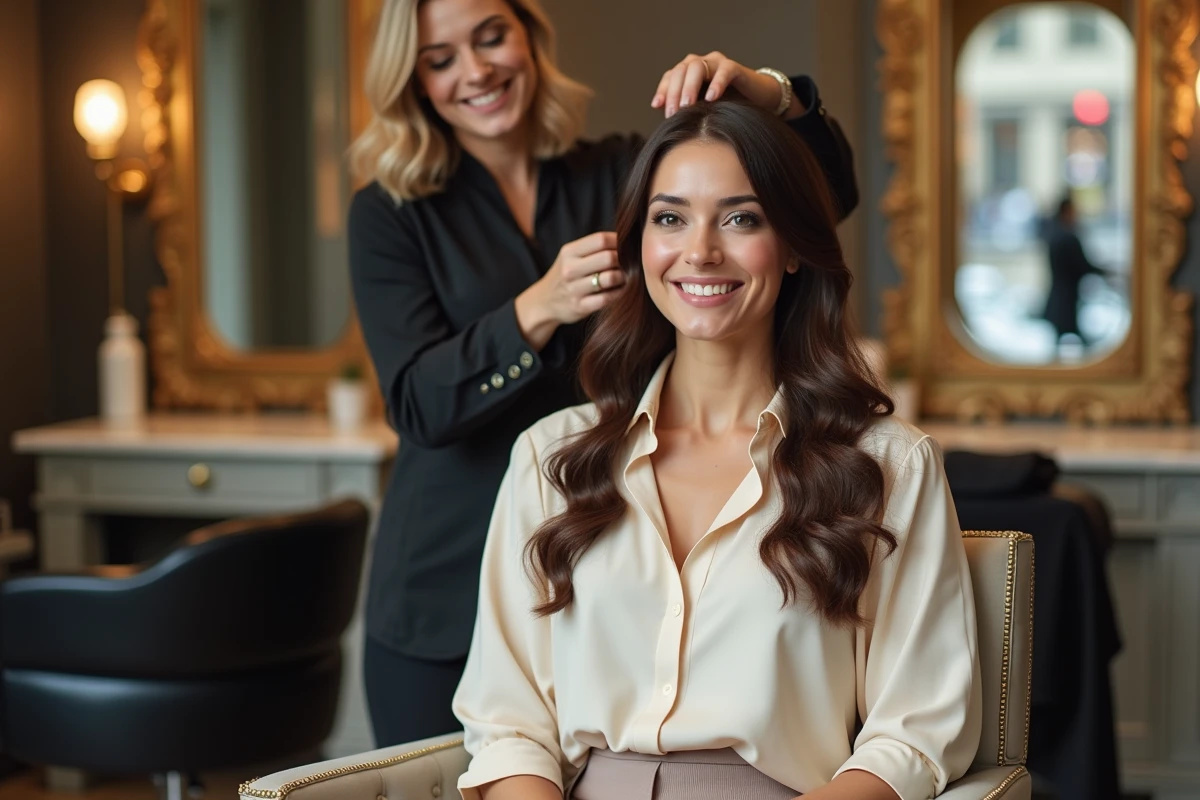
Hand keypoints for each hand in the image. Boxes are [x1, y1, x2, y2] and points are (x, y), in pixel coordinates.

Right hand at [515, 232, 623, 349]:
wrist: (544, 302)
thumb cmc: (566, 275)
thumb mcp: (571, 256)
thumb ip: (594, 247)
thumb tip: (627, 239)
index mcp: (569, 252)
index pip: (601, 239)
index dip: (619, 242)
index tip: (626, 247)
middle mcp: (570, 269)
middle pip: (608, 257)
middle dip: (624, 260)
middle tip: (629, 264)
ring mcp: (574, 289)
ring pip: (610, 278)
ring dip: (623, 277)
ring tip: (626, 277)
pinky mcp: (580, 306)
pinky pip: (608, 298)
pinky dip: (619, 293)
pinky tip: (621, 290)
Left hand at [650, 51, 798, 117]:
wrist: (757, 100)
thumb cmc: (726, 105)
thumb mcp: (702, 109)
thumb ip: (685, 109)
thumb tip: (665, 118)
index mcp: (689, 72)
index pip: (671, 76)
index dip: (663, 90)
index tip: (658, 107)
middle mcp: (701, 64)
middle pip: (681, 70)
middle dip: (675, 92)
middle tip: (673, 112)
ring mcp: (717, 63)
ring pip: (698, 67)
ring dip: (690, 86)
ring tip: (688, 105)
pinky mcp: (735, 67)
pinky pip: (724, 71)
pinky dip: (717, 83)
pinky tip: (711, 97)